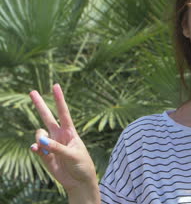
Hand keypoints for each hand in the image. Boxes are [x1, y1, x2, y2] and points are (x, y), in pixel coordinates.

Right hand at [29, 84, 98, 198]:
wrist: (78, 181)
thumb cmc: (81, 165)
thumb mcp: (73, 155)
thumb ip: (57, 147)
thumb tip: (40, 140)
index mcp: (70, 132)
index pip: (63, 113)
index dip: (59, 99)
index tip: (55, 86)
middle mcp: (59, 135)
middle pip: (47, 117)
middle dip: (40, 104)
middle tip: (32, 91)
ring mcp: (51, 144)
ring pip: (39, 134)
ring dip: (39, 139)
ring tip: (46, 149)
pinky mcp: (44, 155)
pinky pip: (35, 148)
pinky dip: (35, 149)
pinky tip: (37, 151)